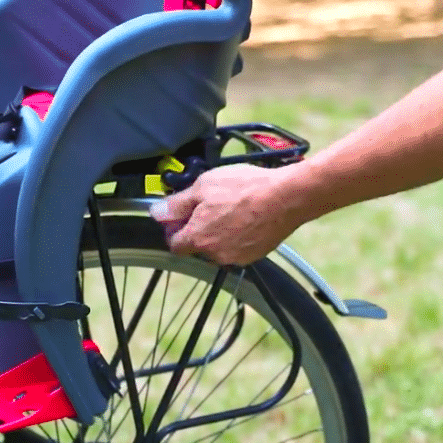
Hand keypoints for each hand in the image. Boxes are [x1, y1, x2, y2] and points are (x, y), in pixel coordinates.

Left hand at [149, 163, 302, 265]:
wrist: (286, 197)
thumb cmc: (245, 188)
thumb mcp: (203, 186)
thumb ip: (176, 204)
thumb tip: (157, 213)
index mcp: (198, 239)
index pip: (174, 245)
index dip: (174, 229)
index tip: (180, 216)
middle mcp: (215, 254)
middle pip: (197, 246)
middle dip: (198, 228)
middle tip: (209, 205)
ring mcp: (237, 257)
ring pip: (218, 247)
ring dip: (218, 231)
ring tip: (231, 207)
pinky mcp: (255, 255)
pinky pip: (237, 247)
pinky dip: (237, 235)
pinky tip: (246, 216)